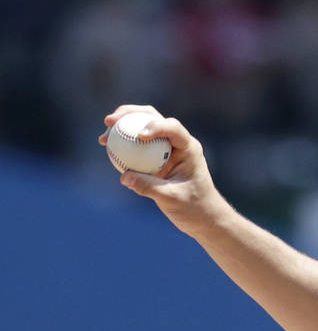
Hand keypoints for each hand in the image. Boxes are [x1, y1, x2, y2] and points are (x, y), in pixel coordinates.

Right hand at [100, 105, 230, 238]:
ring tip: (103, 138)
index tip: (139, 136)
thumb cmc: (194, 207)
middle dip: (130, 114)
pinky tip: (107, 146)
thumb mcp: (172, 198)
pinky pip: (136, 145)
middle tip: (109, 122)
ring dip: (122, 126)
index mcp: (188, 148)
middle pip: (153, 118)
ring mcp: (165, 148)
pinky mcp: (155, 157)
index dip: (156, 126)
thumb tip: (124, 177)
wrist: (201, 215)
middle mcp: (177, 143)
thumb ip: (149, 187)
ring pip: (142, 127)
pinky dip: (122, 143)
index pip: (173, 128)